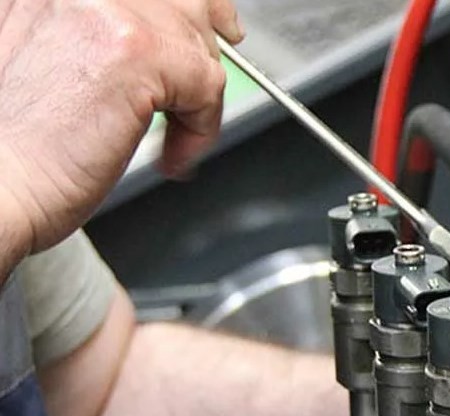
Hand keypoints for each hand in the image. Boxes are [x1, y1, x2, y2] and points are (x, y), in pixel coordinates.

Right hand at [0, 0, 242, 253]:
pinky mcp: (137, 53)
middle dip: (201, 53)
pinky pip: (207, 84)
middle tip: (199, 96)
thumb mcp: (50, 56)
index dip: (194, 10)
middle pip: (184, 4)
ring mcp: (107, 12)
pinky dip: (200, 128)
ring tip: (171, 138)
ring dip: (198, 97)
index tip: (217, 28)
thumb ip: (98, 34)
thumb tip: (159, 36)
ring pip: (198, 42)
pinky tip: (171, 155)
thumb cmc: (9, 143)